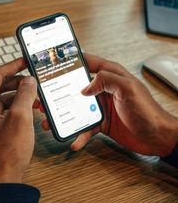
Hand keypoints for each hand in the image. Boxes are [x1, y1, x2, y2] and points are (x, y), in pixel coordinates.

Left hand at [0, 59, 36, 191]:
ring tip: (36, 94)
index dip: (13, 66)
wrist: (0, 183)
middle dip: (18, 82)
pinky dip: (16, 107)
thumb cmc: (5, 154)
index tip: (26, 60)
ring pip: (2, 98)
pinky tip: (30, 107)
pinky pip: (3, 110)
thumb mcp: (20, 118)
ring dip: (19, 95)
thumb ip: (25, 94)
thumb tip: (29, 80)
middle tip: (34, 77)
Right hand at [41, 54, 177, 156]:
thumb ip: (106, 80)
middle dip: (60, 93)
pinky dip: (79, 134)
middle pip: (77, 87)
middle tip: (45, 98)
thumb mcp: (128, 89)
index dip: (72, 61)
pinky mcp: (103, 123)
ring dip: (64, 115)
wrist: (157, 137)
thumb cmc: (148, 111)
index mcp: (111, 76)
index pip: (88, 63)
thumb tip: (85, 86)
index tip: (55, 64)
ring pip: (77, 108)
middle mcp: (104, 89)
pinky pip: (86, 127)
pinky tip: (74, 141)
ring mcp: (102, 107)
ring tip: (51, 122)